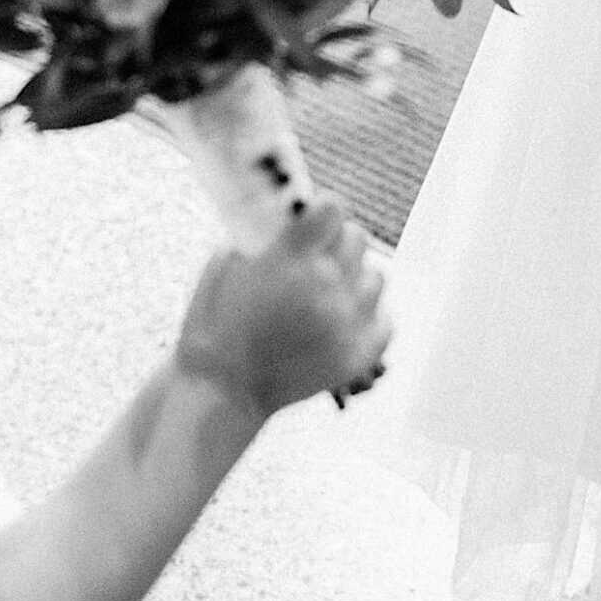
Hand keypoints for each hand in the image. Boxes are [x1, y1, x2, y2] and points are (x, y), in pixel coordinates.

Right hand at [173, 197, 388, 418]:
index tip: (314, 220)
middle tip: (317, 257)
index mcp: (289, 259)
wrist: (223, 392)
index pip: (333, 209)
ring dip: (354, 278)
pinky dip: (366, 316)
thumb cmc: (216, 326)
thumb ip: (263, 236)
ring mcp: (346, 322)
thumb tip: (291, 215)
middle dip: (336, 242)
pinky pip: (384, 319)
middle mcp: (324, 286)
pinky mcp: (358, 355)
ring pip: (374, 276)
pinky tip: (342, 319)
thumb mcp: (225, 264)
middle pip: (356, 237)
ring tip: (329, 293)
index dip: (322, 210)